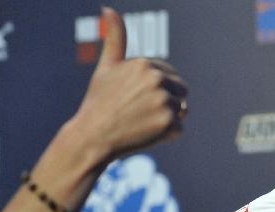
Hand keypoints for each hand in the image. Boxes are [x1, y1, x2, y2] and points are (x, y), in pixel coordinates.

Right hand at [67, 7, 188, 164]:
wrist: (92, 136)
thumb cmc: (99, 102)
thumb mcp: (107, 67)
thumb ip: (116, 39)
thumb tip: (109, 9)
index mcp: (145, 64)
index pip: (170, 76)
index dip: (157, 89)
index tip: (137, 97)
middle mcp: (156, 80)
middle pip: (181, 92)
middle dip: (167, 102)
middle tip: (140, 111)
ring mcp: (164, 102)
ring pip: (181, 111)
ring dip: (166, 119)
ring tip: (142, 122)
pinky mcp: (169, 123)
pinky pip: (179, 130)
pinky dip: (166, 135)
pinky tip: (145, 133)